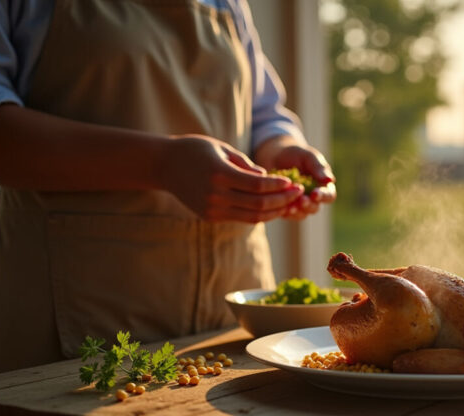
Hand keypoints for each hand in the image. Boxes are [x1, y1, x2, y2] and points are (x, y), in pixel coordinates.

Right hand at [159, 134, 303, 222]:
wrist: (165, 165)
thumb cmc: (196, 150)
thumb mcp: (223, 148)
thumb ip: (246, 165)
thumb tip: (267, 177)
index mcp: (220, 174)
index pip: (258, 186)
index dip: (278, 186)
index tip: (293, 182)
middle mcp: (216, 195)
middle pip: (258, 204)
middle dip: (282, 200)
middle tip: (298, 192)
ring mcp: (212, 209)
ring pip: (252, 217)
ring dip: (274, 211)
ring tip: (290, 203)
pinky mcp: (211, 217)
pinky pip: (241, 218)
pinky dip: (259, 215)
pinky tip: (272, 207)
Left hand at [254, 135, 336, 219]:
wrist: (276, 156)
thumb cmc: (296, 155)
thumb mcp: (309, 157)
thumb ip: (319, 168)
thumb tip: (331, 180)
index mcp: (323, 186)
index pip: (329, 196)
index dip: (323, 196)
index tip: (315, 194)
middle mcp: (313, 198)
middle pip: (315, 207)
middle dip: (309, 205)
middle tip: (302, 201)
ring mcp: (299, 204)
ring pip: (302, 214)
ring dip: (297, 211)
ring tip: (290, 206)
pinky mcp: (286, 207)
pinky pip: (287, 214)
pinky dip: (285, 212)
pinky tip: (281, 207)